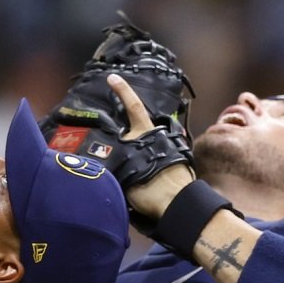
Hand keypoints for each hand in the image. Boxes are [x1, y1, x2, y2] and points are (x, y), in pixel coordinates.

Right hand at [107, 73, 195, 218]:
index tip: (113, 77)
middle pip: (137, 130)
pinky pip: (153, 160)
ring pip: (145, 146)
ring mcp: (167, 149)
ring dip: (136, 155)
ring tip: (126, 170)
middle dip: (125, 138)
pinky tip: (138, 179)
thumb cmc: (151, 189)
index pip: (133, 106)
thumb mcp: (126, 171)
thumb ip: (117, 159)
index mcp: (144, 133)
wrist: (176, 204)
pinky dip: (145, 166)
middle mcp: (156, 137)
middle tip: (113, 152)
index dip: (123, 91)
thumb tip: (106, 154)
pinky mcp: (174, 164)